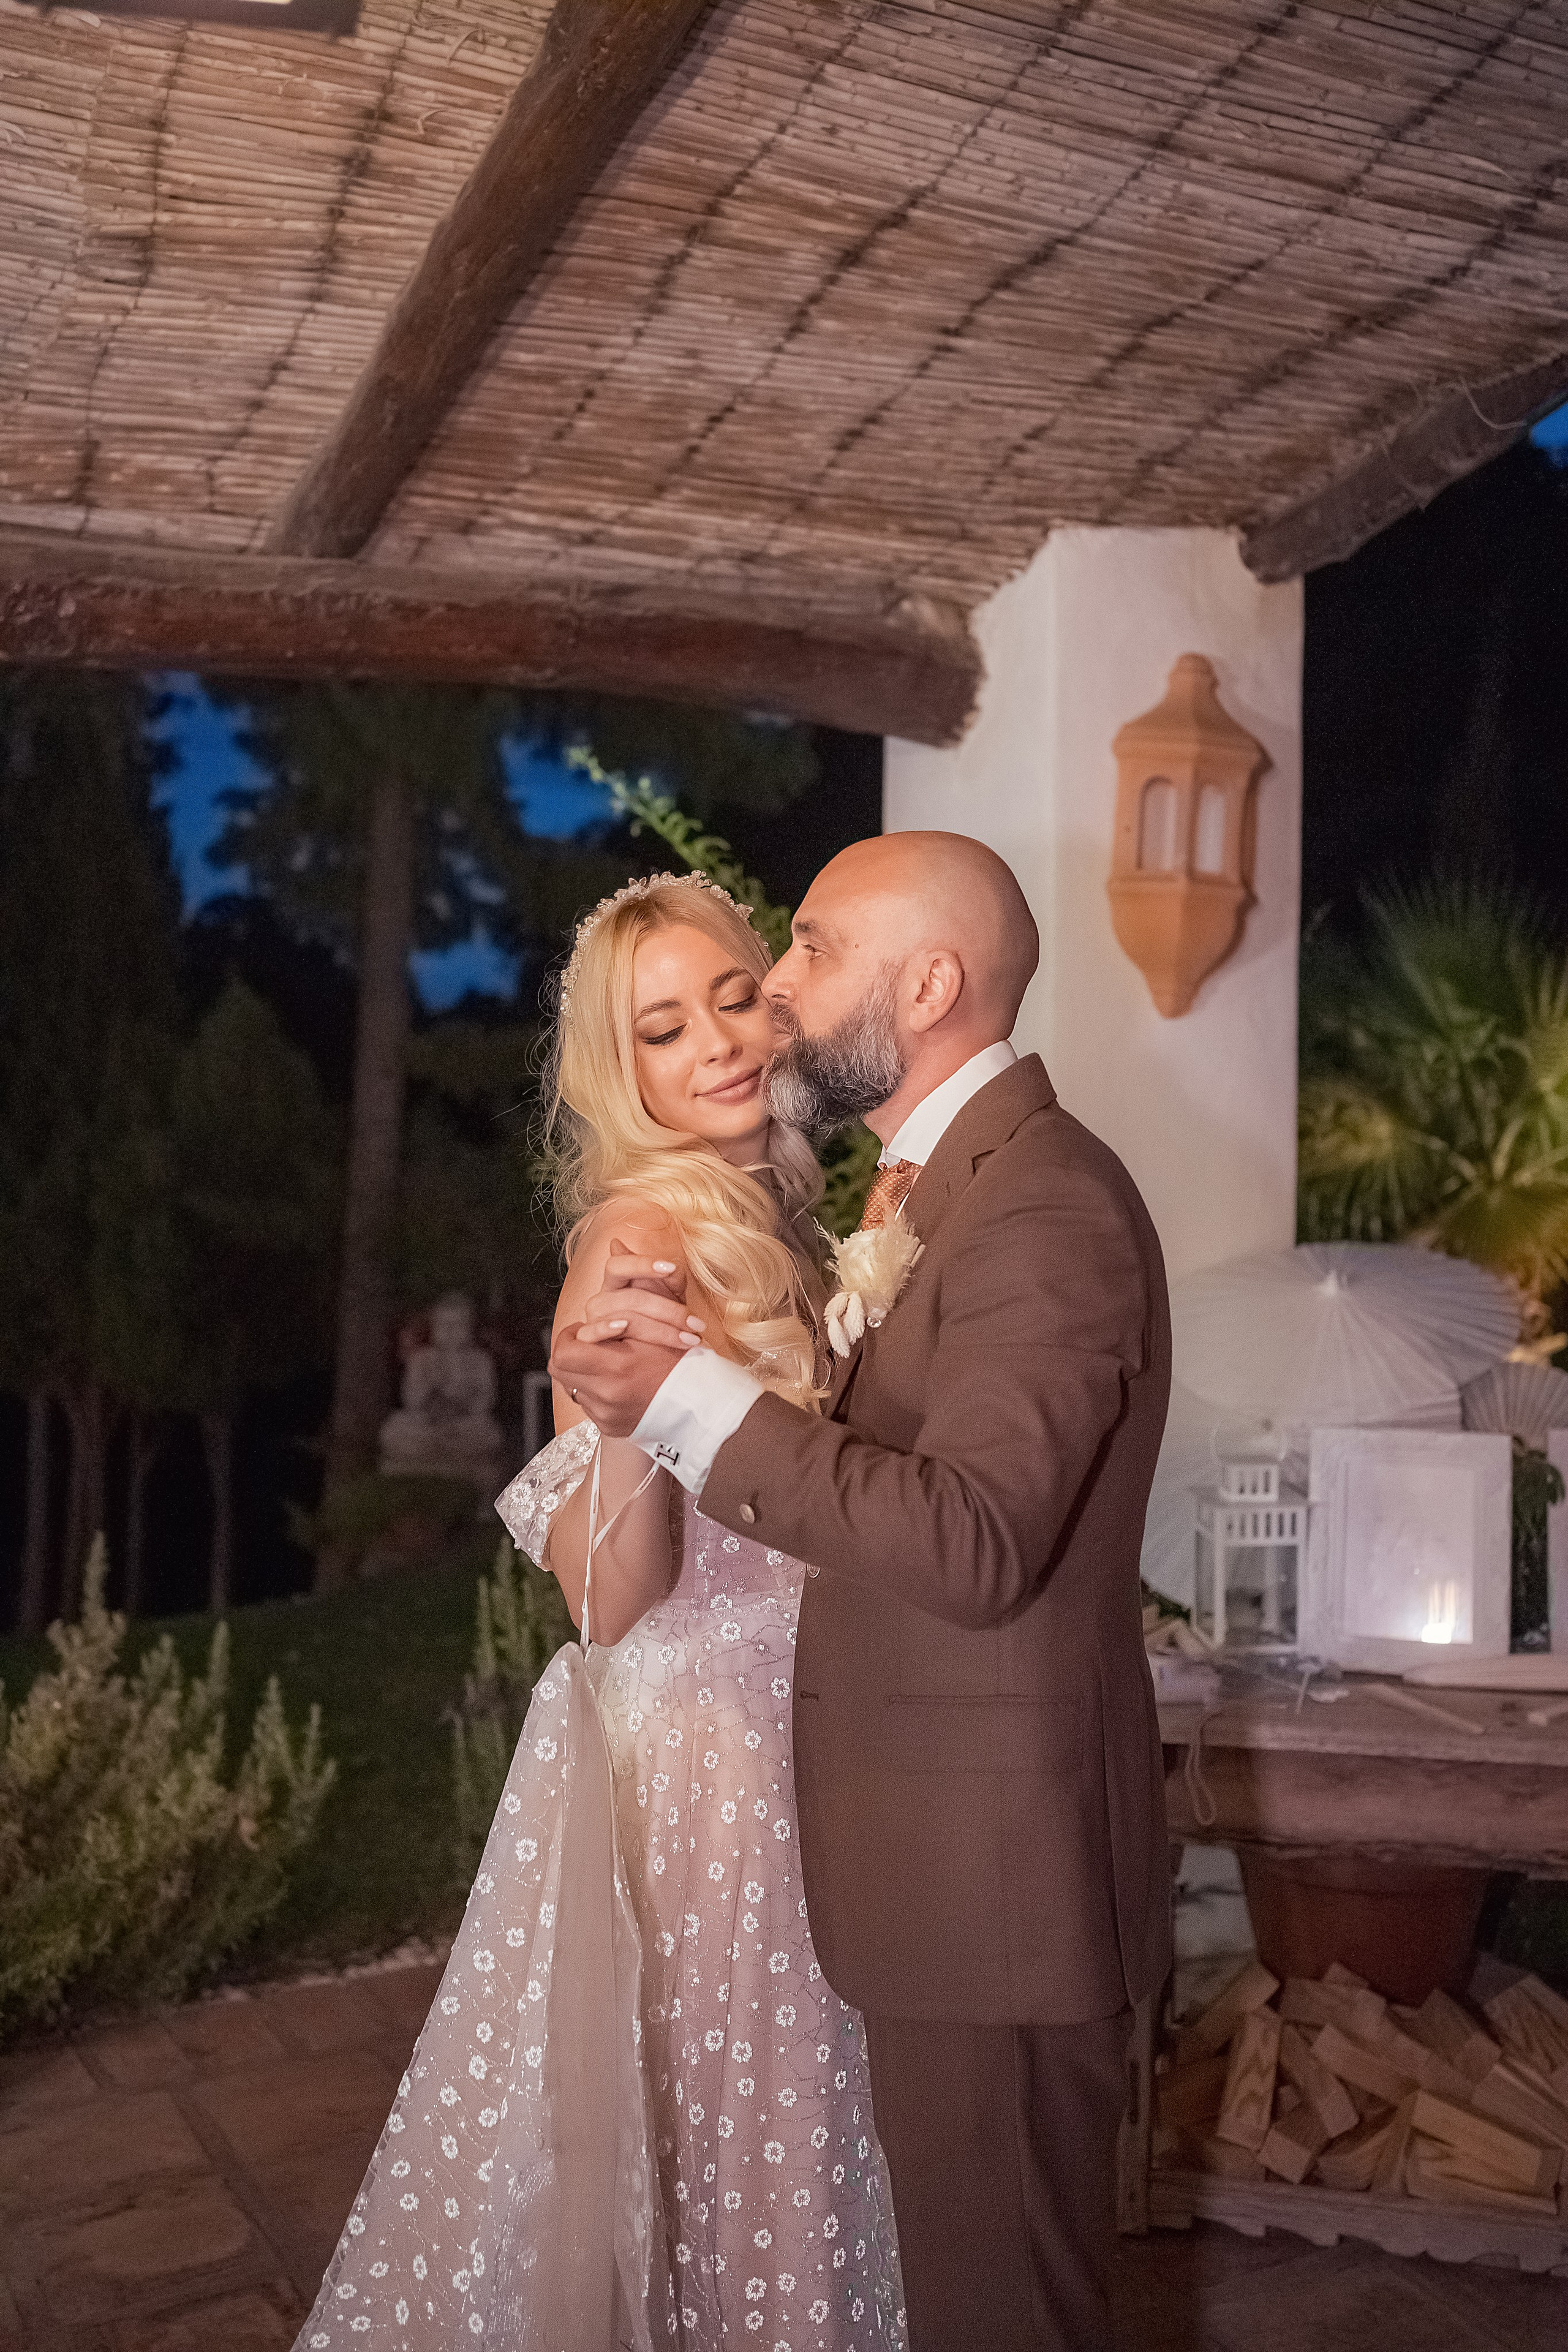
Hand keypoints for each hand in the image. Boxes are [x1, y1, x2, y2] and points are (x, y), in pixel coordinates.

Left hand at [549, 1323, 680, 1436]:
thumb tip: (582, 1330)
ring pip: (571, 1387)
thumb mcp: (649, 1334)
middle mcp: (606, 1395)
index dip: (567, 1337)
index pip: (563, 1352)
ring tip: (605, 1365)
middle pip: (558, 1370)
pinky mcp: (608, 1427)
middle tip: (588, 1345)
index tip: (581, 1331)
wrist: (699, 1405)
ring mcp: (605, 1415)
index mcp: (616, 1367)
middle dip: (568, 1353)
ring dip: (581, 1373)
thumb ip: (610, 1328)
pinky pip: (588, 1404)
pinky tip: (617, 1384)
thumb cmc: (679, 1364)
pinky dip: (595, 1391)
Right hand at [576, 1239, 705, 1351]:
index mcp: (617, 1282)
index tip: (672, 1267)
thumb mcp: (672, 1296)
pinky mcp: (587, 1342)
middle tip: (696, 1324)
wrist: (656, 1357)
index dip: (642, 1263)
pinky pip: (588, 1334)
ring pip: (621, 1318)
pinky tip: (623, 1328)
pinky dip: (604, 1328)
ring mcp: (593, 1320)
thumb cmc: (662, 1321)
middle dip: (669, 1311)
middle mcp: (602, 1299)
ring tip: (688, 1339)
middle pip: (631, 1298)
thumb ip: (673, 1279)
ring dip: (659, 1330)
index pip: (618, 1264)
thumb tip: (673, 1268)